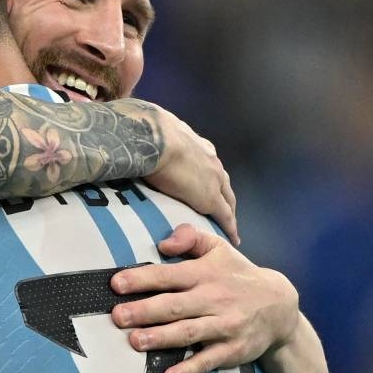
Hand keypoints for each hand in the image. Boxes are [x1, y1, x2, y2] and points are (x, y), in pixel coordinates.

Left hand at [110, 224, 297, 372]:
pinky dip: (189, 369)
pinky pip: (208, 361)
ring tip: (135, 342)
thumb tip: (163, 243)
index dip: (142, 279)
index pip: (169, 275)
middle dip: (144, 311)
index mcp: (205, 274)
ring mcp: (223, 327)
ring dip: (161, 338)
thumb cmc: (237, 273)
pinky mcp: (232, 351)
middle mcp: (213, 300)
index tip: (116, 284)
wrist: (280, 305)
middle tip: (118, 316)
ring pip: (188, 333)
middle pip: (174, 306)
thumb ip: (191, 237)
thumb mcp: (218, 247)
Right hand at [144, 110, 238, 244]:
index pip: (209, 166)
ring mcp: (214, 179)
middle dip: (225, 196)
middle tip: (225, 210)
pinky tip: (232, 238)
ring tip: (228, 225)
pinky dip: (229, 227)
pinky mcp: (211, 198)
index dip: (210, 177)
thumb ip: (156, 142)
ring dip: (229, 211)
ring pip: (228, 200)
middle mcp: (211, 161)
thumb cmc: (150, 134)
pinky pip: (225, 216)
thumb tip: (141, 142)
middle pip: (223, 183)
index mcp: (198, 146)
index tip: (208, 185)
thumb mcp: (158, 134)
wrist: (156, 140)